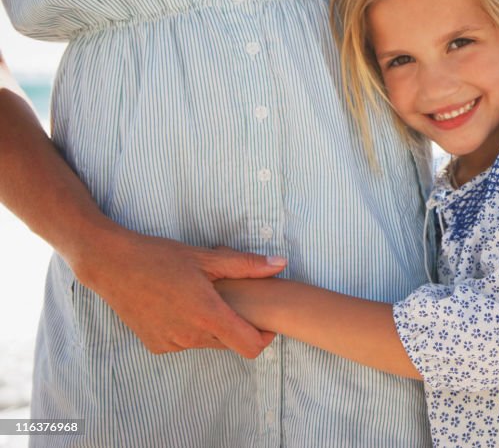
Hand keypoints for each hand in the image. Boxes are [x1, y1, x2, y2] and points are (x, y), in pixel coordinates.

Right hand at [74, 229, 285, 357]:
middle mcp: (190, 337)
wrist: (112, 265)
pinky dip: (190, 329)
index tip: (264, 321)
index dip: (264, 336)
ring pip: (207, 343)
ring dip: (212, 327)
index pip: (250, 346)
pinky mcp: (156, 346)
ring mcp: (171, 344)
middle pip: (230, 343)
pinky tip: (181, 306)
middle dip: (237, 326)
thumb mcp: (207, 257)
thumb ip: (247, 265)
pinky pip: (185, 343)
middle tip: (233, 300)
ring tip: (204, 298)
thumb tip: (281, 264)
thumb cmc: (161, 257)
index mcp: (207, 315)